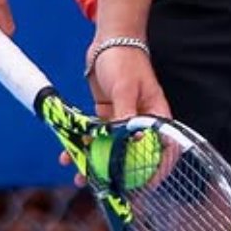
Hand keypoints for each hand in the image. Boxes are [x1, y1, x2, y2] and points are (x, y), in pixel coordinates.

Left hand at [61, 44, 169, 186]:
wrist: (109, 40)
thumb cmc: (125, 60)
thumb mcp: (125, 87)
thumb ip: (124, 115)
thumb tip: (125, 142)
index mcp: (156, 116)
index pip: (163, 149)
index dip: (156, 170)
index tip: (143, 188)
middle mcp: (141, 121)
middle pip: (133, 154)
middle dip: (118, 174)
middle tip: (104, 189)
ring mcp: (123, 119)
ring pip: (110, 148)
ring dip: (94, 163)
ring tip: (78, 176)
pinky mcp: (106, 115)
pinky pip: (94, 136)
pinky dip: (81, 144)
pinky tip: (66, 154)